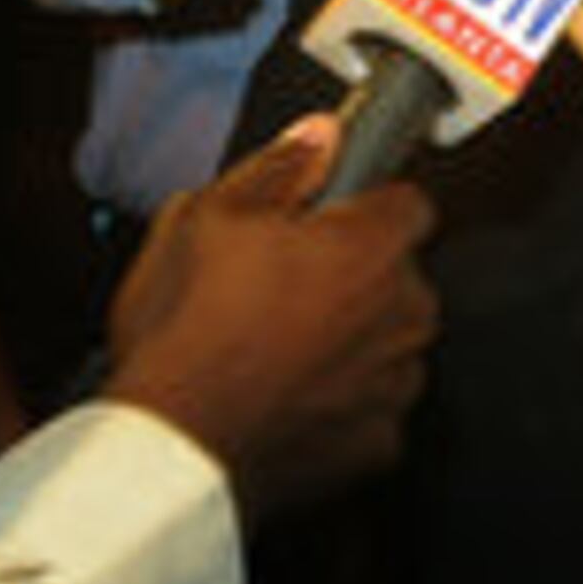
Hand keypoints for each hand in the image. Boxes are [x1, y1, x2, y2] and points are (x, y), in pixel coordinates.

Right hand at [98, 117, 436, 523]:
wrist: (175, 444)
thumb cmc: (186, 333)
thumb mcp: (206, 217)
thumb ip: (278, 170)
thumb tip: (318, 138)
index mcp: (372, 249)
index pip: (407, 204)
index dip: (362, 207)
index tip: (325, 218)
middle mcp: (403, 314)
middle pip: (397, 276)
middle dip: (352, 277)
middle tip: (278, 287)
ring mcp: (397, 382)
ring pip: (387, 342)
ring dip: (348, 340)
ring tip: (272, 348)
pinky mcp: (379, 442)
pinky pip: (369, 406)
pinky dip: (339, 403)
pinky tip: (285, 398)